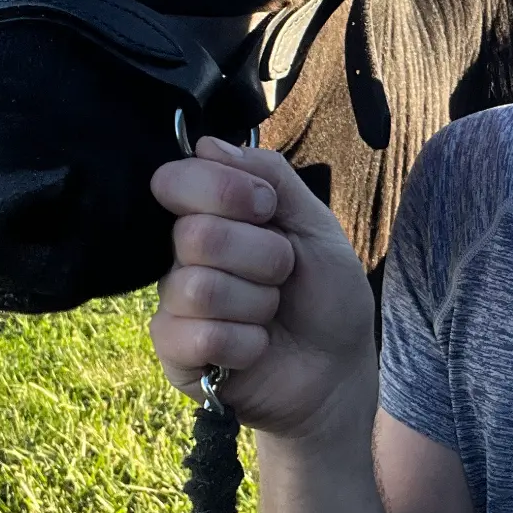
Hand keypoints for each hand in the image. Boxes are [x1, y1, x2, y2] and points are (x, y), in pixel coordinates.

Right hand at [149, 138, 377, 440]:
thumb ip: (269, 175)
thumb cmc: (325, 295)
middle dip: (263, 256)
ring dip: (258, 302)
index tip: (267, 209)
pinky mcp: (176, 355)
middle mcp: (182, 256)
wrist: (338, 368)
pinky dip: (248, 344)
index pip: (176, 179)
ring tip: (271, 312)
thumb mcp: (314, 224)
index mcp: (209, 215)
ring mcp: (175, 306)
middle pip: (196, 235)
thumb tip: (206, 144)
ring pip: (199, 288)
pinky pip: (200, 338)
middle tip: (283, 274)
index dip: (225, 190)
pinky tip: (257, 347)